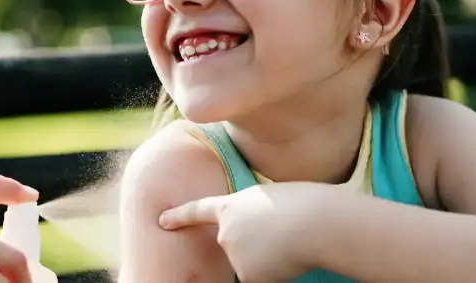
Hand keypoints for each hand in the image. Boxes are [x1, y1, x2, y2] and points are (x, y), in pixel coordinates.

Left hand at [158, 182, 333, 282]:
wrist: (313, 222)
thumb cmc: (304, 204)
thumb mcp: (271, 200)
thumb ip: (253, 217)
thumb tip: (256, 244)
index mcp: (232, 205)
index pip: (199, 211)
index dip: (180, 216)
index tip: (162, 221)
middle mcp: (225, 232)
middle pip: (235, 246)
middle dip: (256, 247)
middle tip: (282, 235)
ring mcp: (234, 255)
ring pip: (251, 266)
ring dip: (270, 260)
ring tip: (290, 241)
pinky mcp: (247, 276)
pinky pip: (260, 279)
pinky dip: (276, 274)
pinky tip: (289, 259)